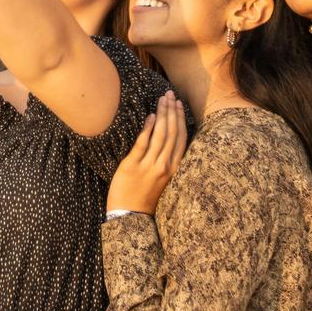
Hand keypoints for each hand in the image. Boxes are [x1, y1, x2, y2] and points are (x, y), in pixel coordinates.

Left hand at [107, 93, 185, 215]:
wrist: (129, 216)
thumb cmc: (145, 198)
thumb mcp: (162, 181)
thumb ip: (166, 162)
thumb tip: (166, 141)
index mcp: (174, 169)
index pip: (181, 138)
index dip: (181, 119)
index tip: (179, 104)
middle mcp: (165, 166)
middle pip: (172, 133)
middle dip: (172, 111)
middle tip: (169, 94)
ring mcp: (150, 166)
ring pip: (160, 135)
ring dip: (162, 114)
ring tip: (161, 99)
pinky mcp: (133, 166)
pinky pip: (143, 143)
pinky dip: (148, 128)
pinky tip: (150, 116)